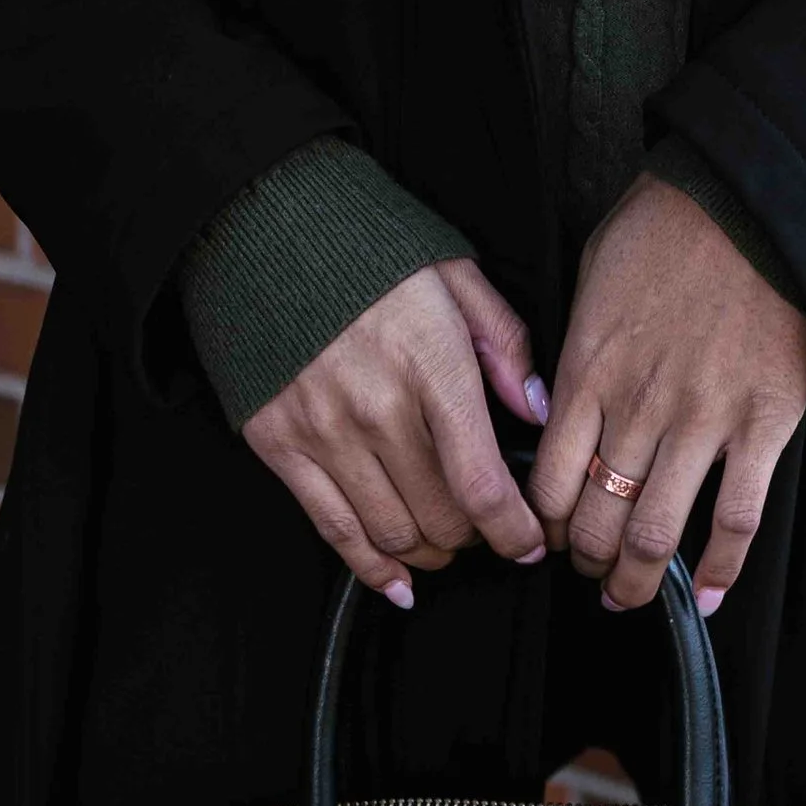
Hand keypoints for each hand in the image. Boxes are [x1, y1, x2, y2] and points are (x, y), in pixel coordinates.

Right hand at [243, 258, 549, 607]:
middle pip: (441, 518)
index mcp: (432, 365)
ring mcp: (323, 431)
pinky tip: (393, 578)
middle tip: (484, 528)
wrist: (268, 227)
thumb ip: (504, 345)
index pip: (481, 483)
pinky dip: (367, 565)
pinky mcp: (278, 443)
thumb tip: (537, 411)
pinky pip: (330, 528)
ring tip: (442, 541)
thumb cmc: (370, 250)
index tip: (529, 543)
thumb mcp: (455, 274)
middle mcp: (378, 408)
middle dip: (474, 537)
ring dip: (427, 551)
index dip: (513, 530)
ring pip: (390, 531)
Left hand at [532, 174, 805, 615]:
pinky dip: (720, 568)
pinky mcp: (763, 424)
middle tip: (589, 570)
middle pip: (597, 517)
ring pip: (658, 533)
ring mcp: (703, 421)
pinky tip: (703, 595)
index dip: (544, 524)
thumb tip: (557, 394)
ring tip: (630, 594)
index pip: (549, 480)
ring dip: (637, 578)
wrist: (752, 202)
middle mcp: (639, 408)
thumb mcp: (594, 273)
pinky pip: (737, 517)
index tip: (548, 535)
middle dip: (586, 559)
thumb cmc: (669, 223)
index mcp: (590, 371)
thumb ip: (574, 344)